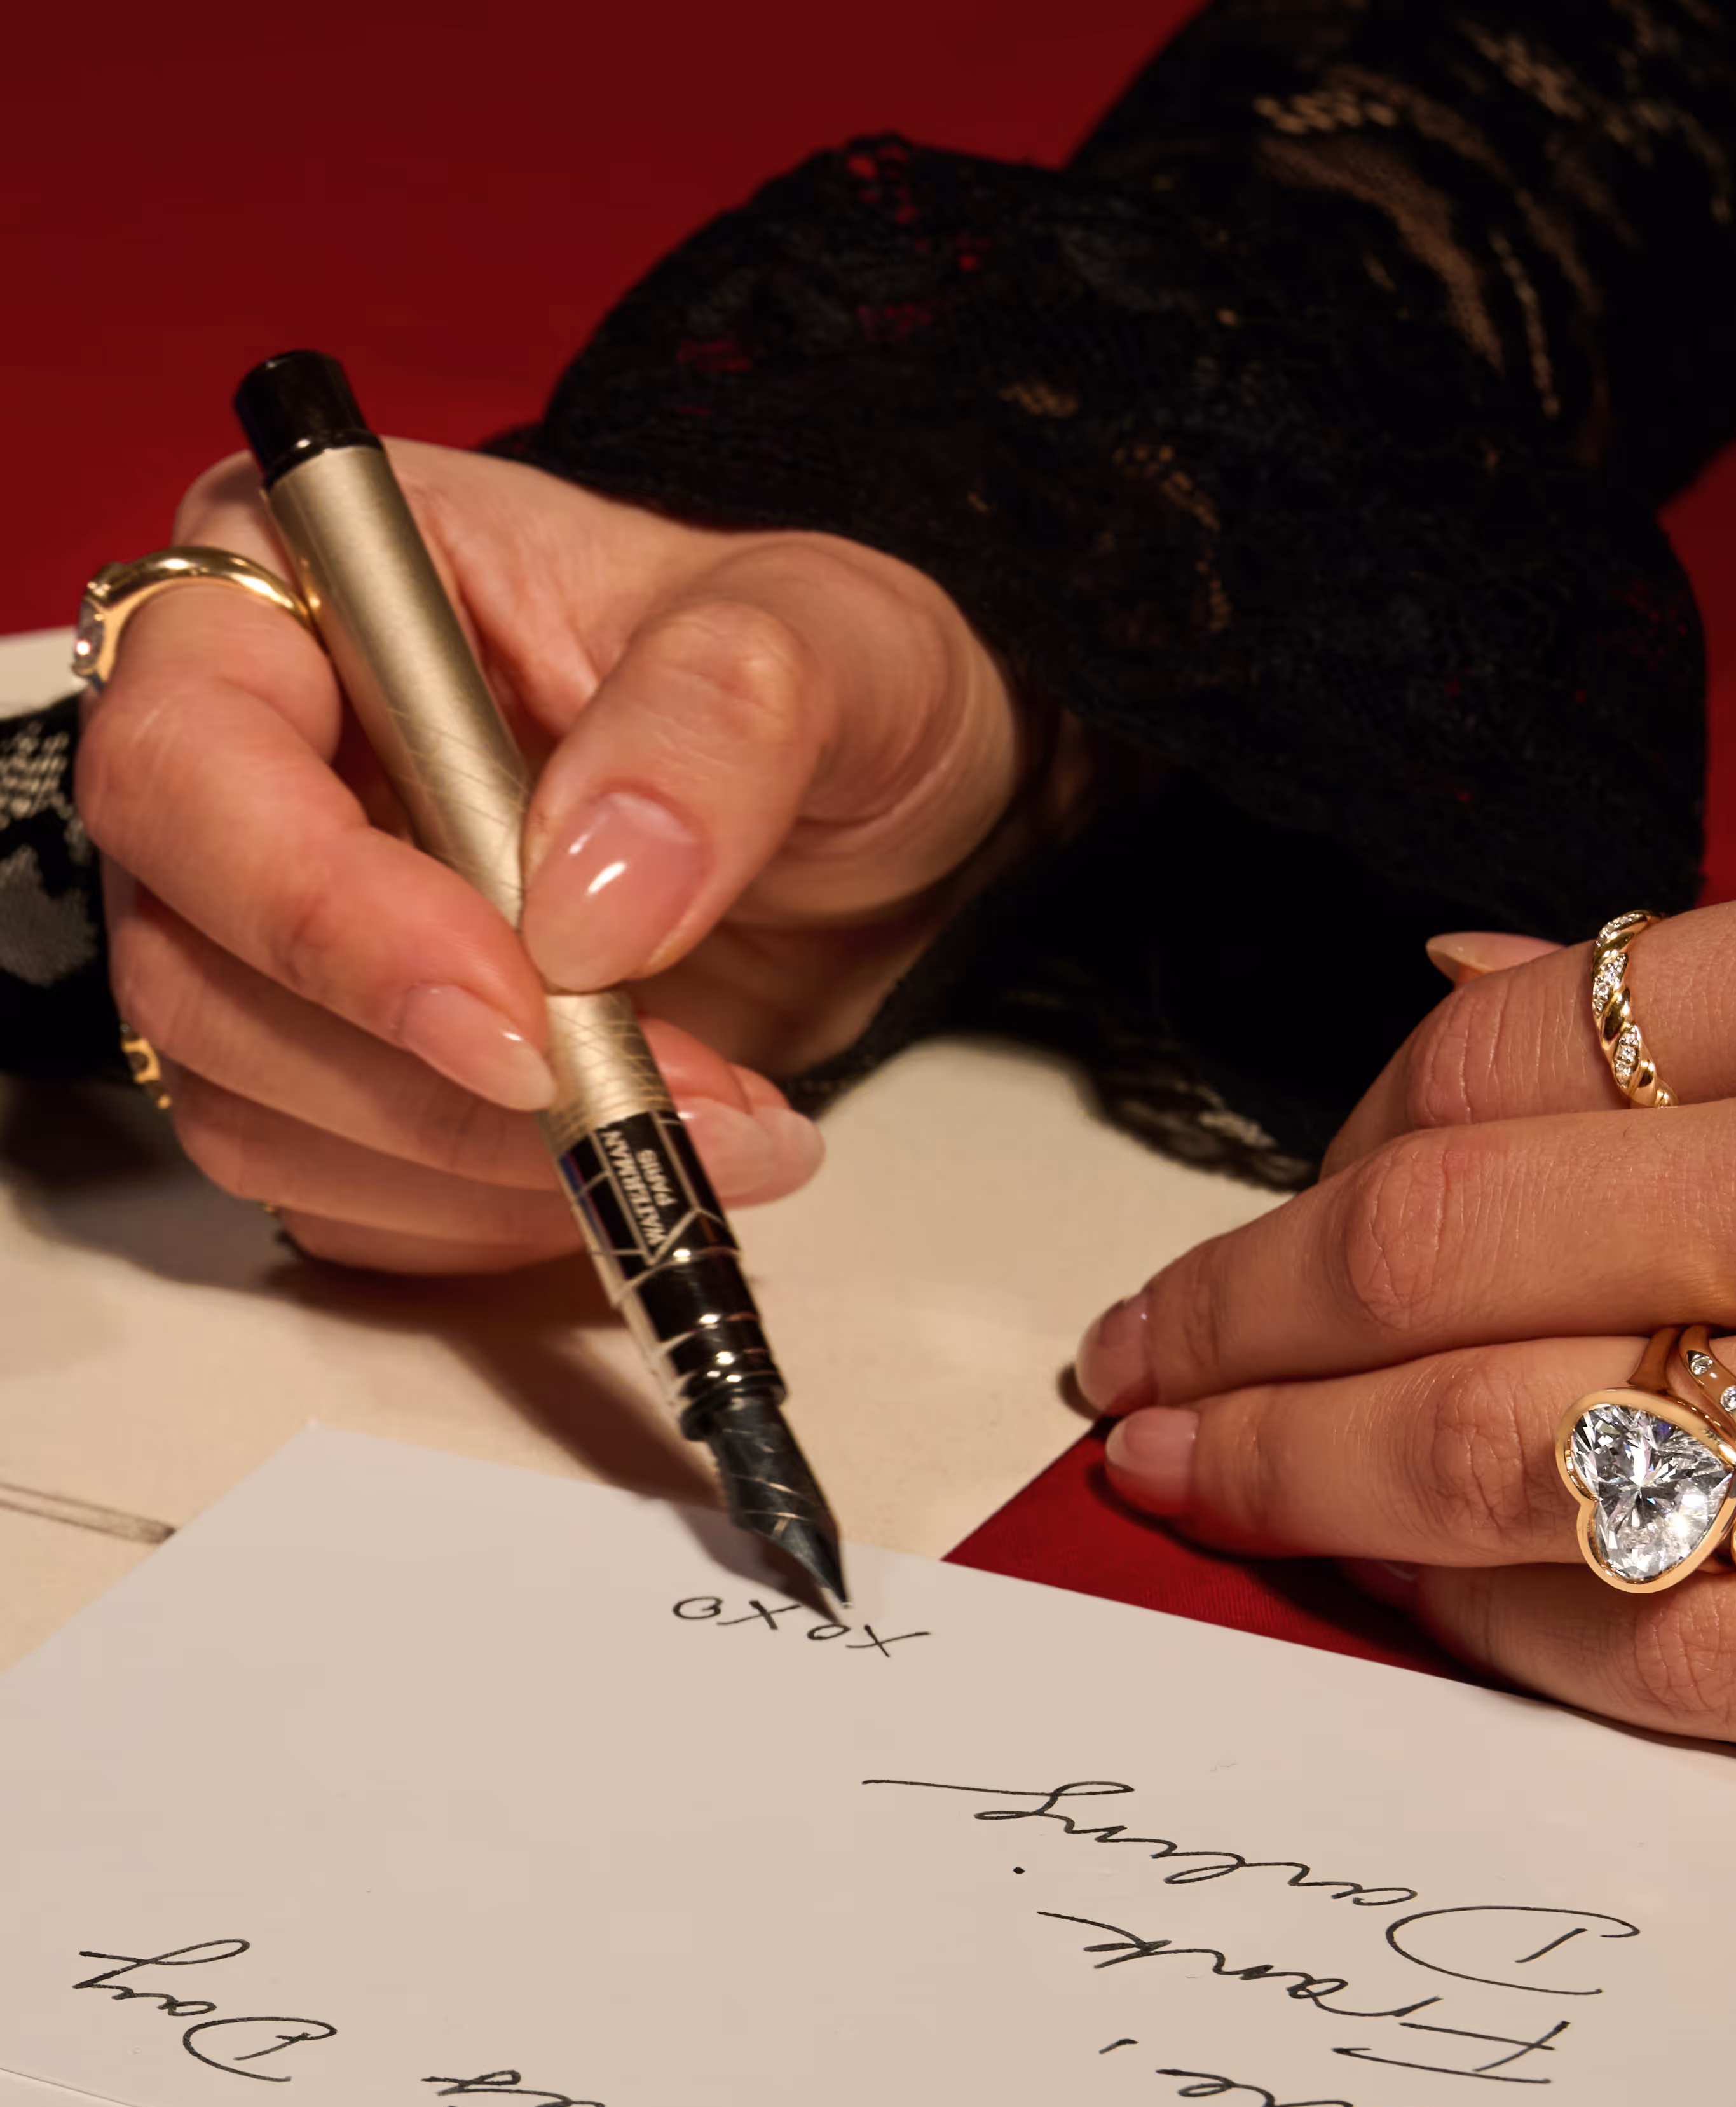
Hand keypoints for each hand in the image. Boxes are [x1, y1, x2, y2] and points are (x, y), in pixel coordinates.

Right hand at [79, 442, 1074, 1269]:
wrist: (868, 827)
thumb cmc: (812, 688)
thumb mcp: (826, 638)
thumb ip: (717, 720)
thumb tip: (591, 891)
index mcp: (297, 581)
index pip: (191, 764)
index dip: (323, 910)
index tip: (513, 1004)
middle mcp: (247, 766)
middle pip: (194, 966)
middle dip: (422, 1076)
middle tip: (638, 1101)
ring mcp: (270, 939)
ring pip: (252, 1107)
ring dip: (478, 1167)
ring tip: (698, 1128)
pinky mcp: (333, 1081)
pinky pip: (339, 1198)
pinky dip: (489, 1218)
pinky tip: (631, 1165)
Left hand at [1073, 866, 1735, 1765]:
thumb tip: (1465, 965)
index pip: (1496, 1058)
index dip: (1327, 1150)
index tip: (1256, 1221)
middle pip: (1432, 1256)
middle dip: (1230, 1323)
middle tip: (1126, 1368)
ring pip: (1490, 1458)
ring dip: (1298, 1477)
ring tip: (1191, 1481)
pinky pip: (1658, 1655)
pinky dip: (1493, 1630)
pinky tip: (1403, 1600)